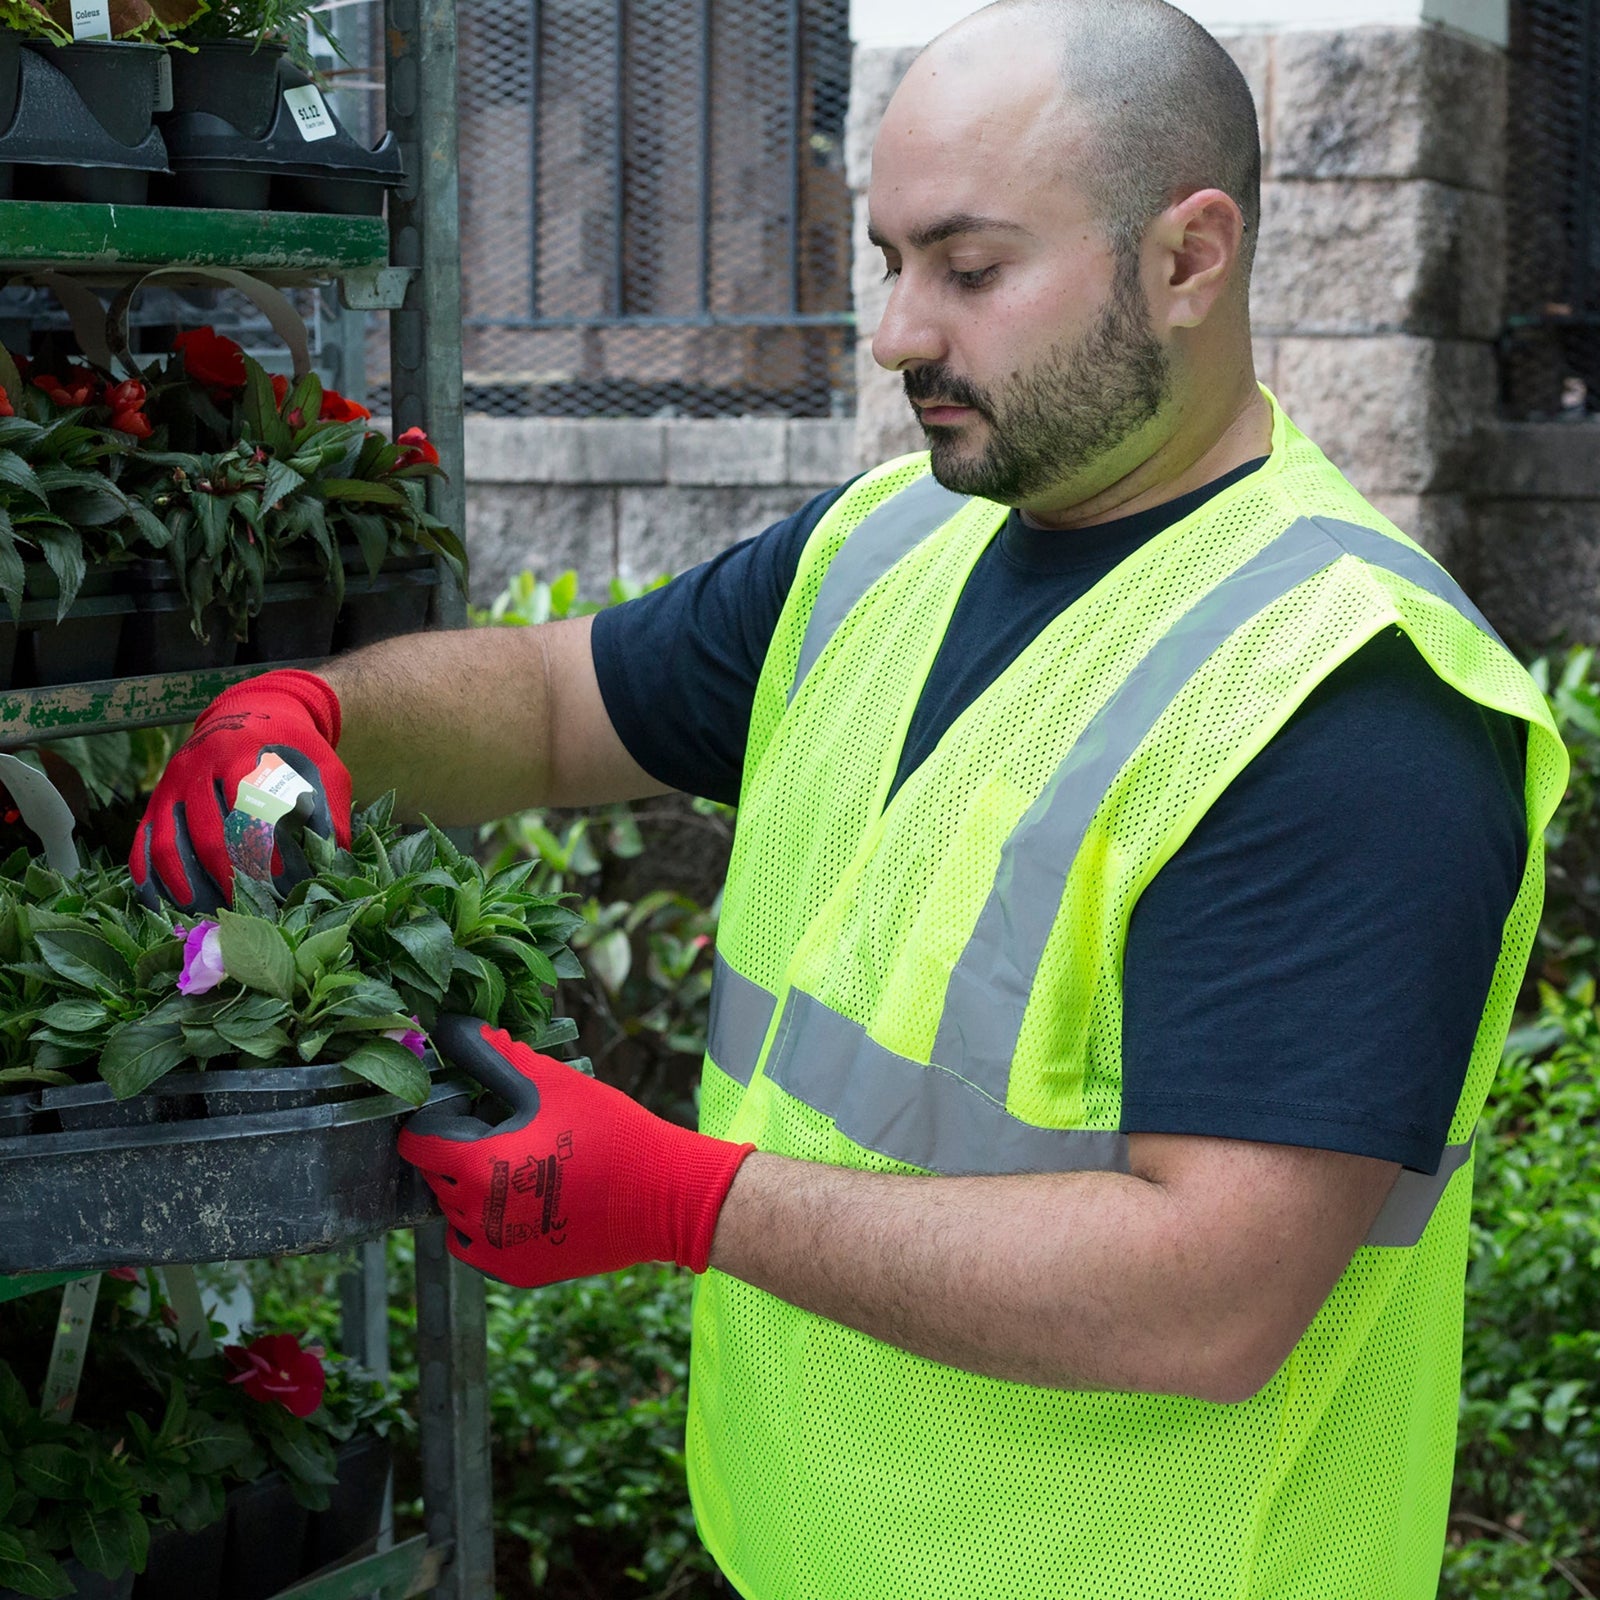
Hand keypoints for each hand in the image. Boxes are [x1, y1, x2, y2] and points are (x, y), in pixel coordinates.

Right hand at [131, 669, 350, 913]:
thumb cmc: (293, 748)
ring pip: (170, 843)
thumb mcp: (322, 766)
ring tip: (209, 916)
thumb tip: (337, 859)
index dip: (263, 849)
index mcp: (243, 752)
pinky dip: (151, 878)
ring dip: (188, 885)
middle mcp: (199, 766)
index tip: (280, 883)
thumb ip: (331, 808)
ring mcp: (172, 785)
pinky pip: (143, 844)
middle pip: (208, 833)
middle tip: (248, 910)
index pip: (248, 808)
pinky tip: (167, 906)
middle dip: (229, 877)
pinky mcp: (155, 801)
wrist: (251, 711)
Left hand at [398, 1023, 754, 1287]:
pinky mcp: (517, 1271)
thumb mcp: (551, 1084)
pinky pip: (480, 1245)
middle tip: (504, 1131)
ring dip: (473, 1188)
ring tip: (520, 1164)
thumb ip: (496, 1057)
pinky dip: (490, 1224)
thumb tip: (457, 1028)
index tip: (467, 1109)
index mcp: (477, 1166)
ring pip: (456, 1213)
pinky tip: (527, 1199)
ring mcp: (496, 1250)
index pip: (417, 1142)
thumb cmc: (609, 1132)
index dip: (436, 1119)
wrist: (664, 1195)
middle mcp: (476, 1216)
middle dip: (458, 1151)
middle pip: (436, 1177)